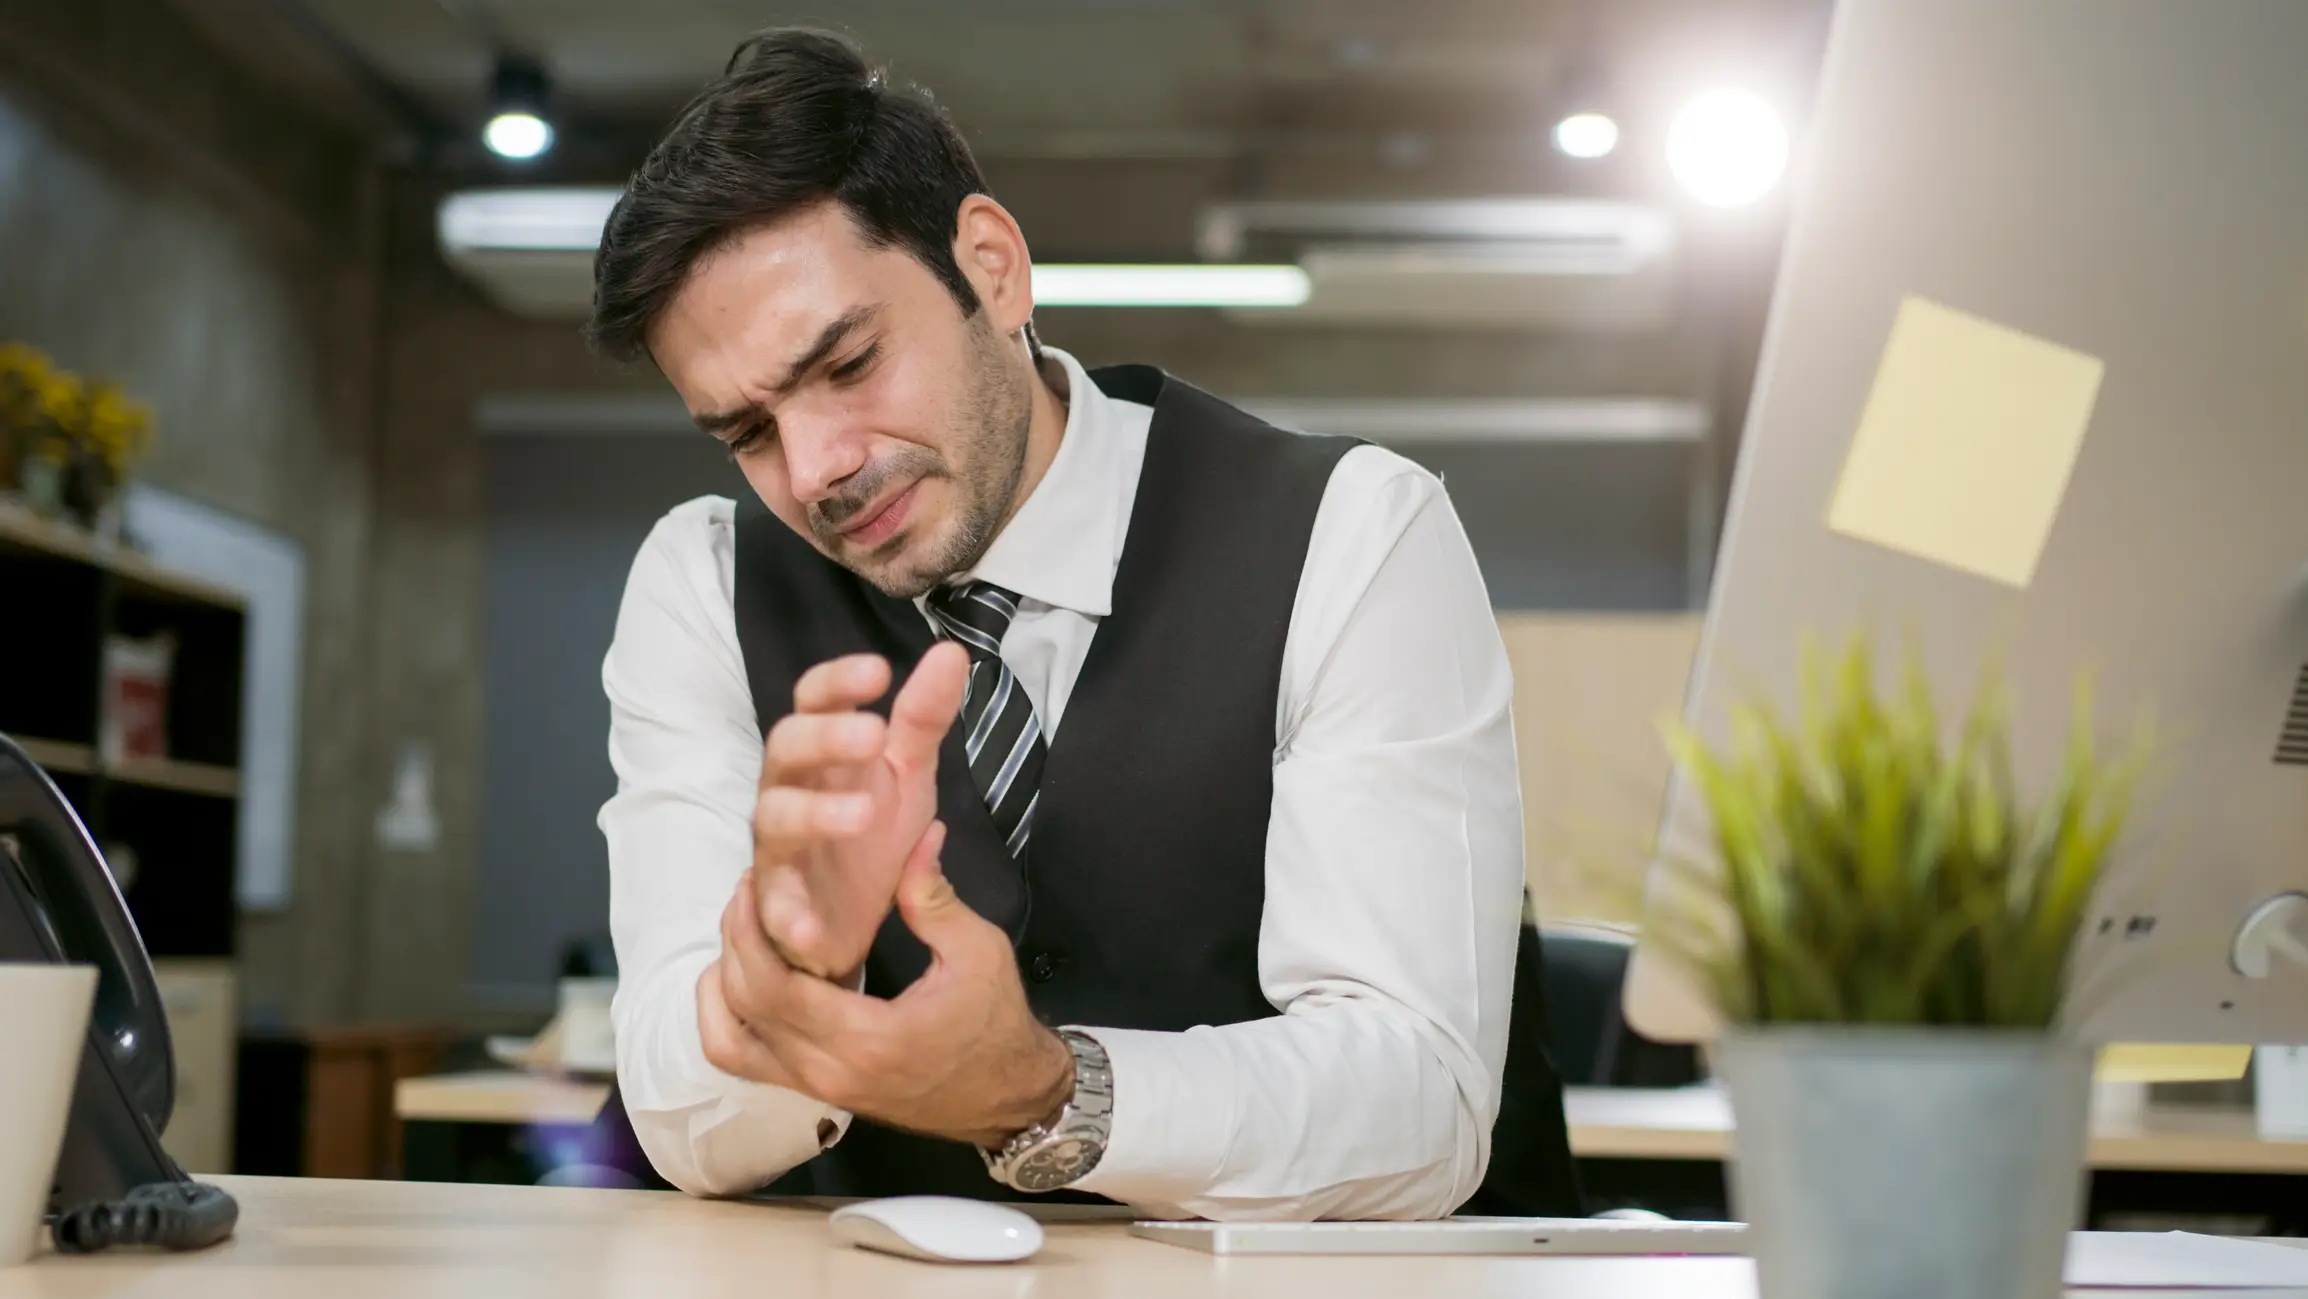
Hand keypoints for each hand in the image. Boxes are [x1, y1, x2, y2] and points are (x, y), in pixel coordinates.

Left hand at [700, 821, 1075, 1146]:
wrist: (1010, 1096)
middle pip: (743, 1005)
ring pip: (728, 1042)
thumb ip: (933, 898)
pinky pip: (747, 1061)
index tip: (756, 883)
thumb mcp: (978, 951)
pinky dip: (730, 1021)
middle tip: (748, 893)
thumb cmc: (997, 1024)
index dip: (749, 930)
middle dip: (734, 941)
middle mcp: (828, 1071)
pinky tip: (746, 982)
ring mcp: (817, 1089)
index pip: (773, 986)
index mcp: (867, 1038)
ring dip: (722, 987)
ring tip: (742, 937)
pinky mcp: (816, 1092)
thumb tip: (917, 835)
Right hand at [751, 644, 968, 981]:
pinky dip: (788, 917)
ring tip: (863, 813)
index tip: (880, 671)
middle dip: (824, 737)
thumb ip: (924, 718)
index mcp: (822, 754)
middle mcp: (789, 791)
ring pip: (773, 818)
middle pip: (785, 748)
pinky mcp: (780, 907)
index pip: (812, 700)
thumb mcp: (907, 775)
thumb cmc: (869, 836)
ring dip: (813, 813)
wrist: (849, 922)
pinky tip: (811, 925)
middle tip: (873, 734)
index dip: (837, 681)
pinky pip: (774, 910)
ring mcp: (780, 849)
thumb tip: (952, 651)